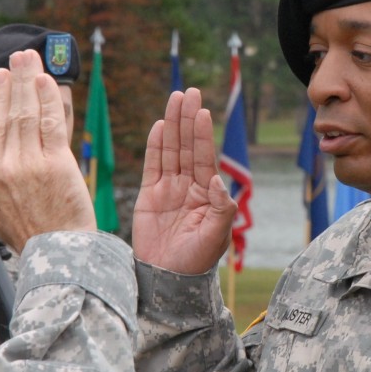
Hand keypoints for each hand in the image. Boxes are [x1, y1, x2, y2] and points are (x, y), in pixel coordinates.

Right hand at [0, 49, 94, 251]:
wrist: (58, 257)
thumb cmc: (34, 238)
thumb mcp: (1, 212)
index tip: (1, 78)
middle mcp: (8, 167)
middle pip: (9, 115)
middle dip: (13, 81)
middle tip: (17, 56)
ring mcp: (31, 164)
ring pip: (28, 114)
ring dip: (29, 81)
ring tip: (30, 58)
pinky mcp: (56, 164)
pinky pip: (50, 124)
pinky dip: (48, 99)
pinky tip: (46, 80)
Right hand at [133, 88, 235, 272]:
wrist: (168, 278)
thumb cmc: (196, 261)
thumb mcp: (217, 236)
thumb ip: (220, 208)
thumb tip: (216, 180)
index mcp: (207, 194)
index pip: (204, 157)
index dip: (202, 134)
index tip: (202, 111)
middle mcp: (189, 187)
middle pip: (187, 146)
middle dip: (188, 119)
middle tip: (188, 92)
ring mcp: (169, 189)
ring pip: (171, 150)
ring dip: (173, 125)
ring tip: (175, 99)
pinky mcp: (150, 196)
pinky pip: (153, 165)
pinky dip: (156, 146)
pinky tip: (160, 126)